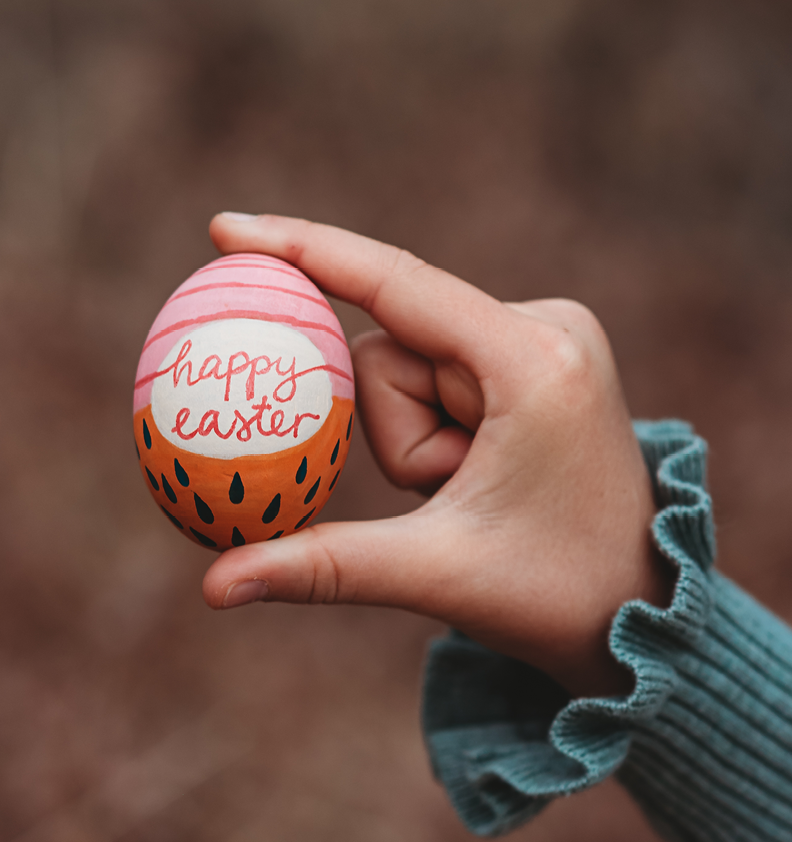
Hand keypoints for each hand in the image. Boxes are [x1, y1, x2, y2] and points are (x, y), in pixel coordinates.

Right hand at [202, 213, 671, 696]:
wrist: (636, 603)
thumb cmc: (554, 592)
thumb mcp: (433, 573)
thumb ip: (322, 567)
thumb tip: (215, 586)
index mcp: (532, 360)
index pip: (394, 285)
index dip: (305, 249)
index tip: (224, 228)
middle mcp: (543, 326)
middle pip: (390, 353)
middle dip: (397, 436)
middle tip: (451, 492)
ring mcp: (539, 337)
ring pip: (406, 369)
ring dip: (414, 440)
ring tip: (475, 489)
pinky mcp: (528, 356)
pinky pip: (433, 372)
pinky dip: (430, 426)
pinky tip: (481, 469)